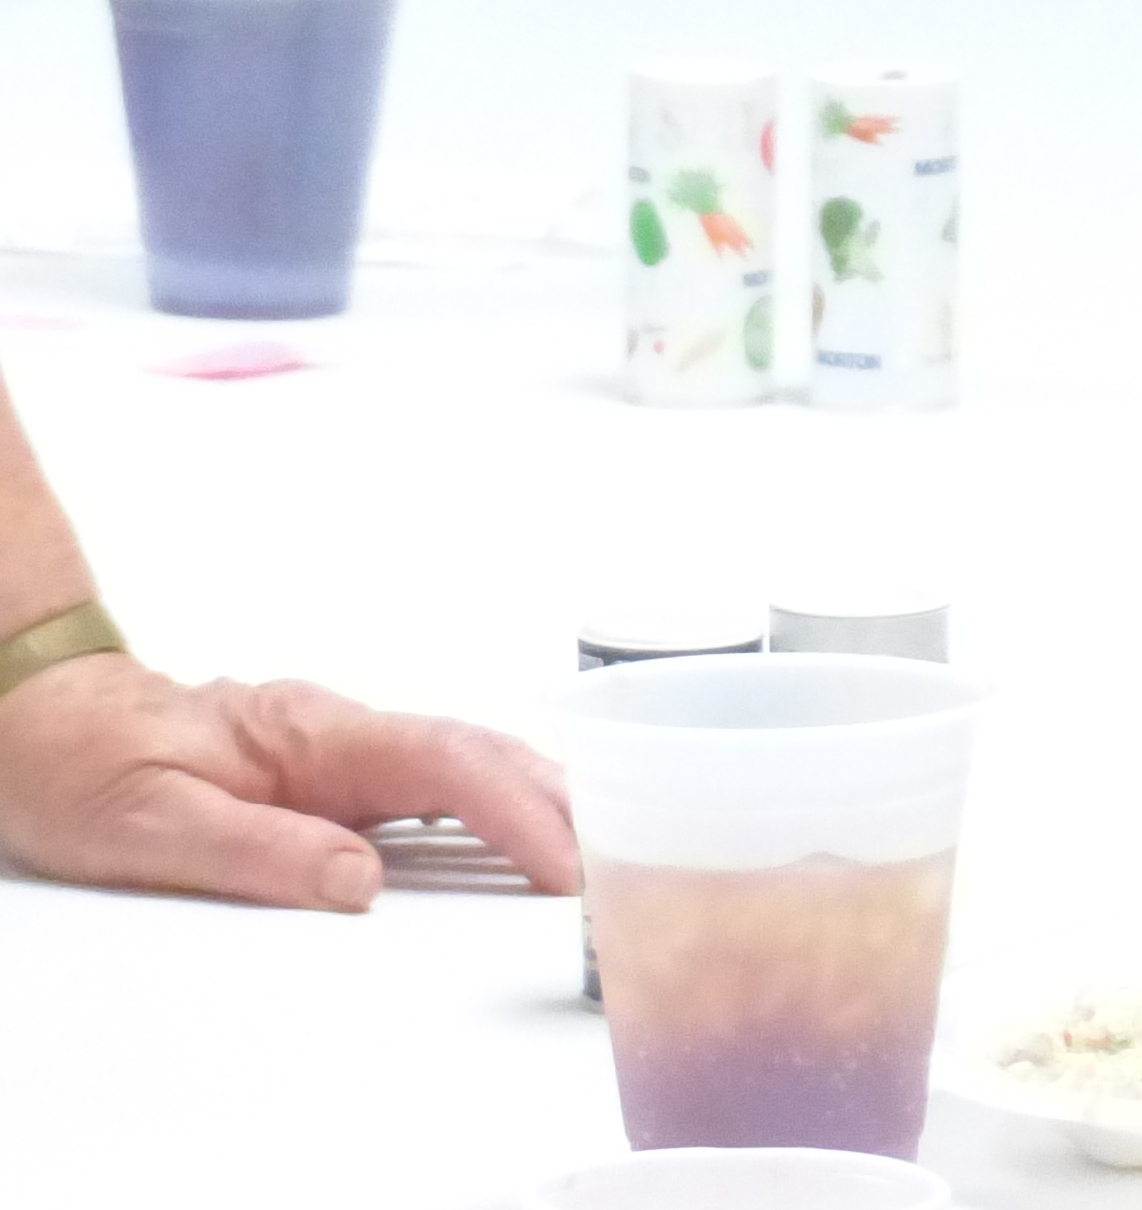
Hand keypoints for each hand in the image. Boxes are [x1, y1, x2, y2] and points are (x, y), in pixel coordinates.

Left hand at [0, 649, 578, 911]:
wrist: (44, 717)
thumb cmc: (85, 765)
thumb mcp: (149, 826)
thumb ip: (258, 851)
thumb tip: (361, 883)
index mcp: (313, 736)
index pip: (446, 764)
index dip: (518, 812)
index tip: (565, 863)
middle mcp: (342, 730)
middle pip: (482, 751)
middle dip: (561, 800)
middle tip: (623, 858)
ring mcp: (345, 743)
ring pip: (470, 758)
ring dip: (540, 796)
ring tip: (600, 847)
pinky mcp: (337, 766)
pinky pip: (440, 776)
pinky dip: (499, 799)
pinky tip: (526, 827)